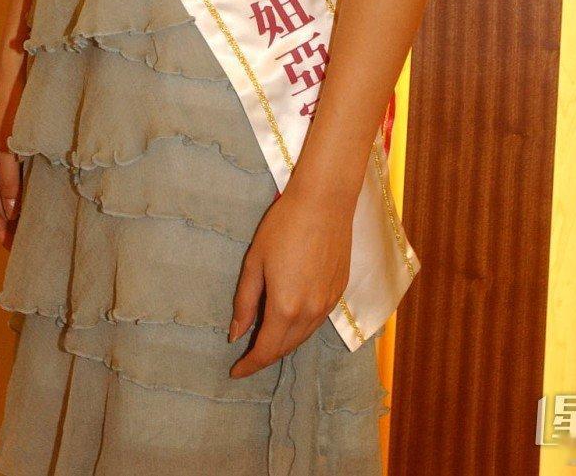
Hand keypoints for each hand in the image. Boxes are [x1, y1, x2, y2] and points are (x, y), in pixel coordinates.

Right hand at [0, 98, 23, 243]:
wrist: (17, 78)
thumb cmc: (12, 109)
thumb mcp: (10, 147)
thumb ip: (10, 178)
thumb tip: (11, 211)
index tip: (10, 246)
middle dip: (5, 223)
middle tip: (21, 244)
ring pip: (3, 191)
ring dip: (13, 210)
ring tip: (28, 229)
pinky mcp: (10, 148)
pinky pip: (13, 178)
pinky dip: (20, 193)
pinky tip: (33, 201)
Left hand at [227, 182, 352, 377]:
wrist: (325, 202)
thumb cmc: (283, 227)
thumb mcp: (255, 262)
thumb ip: (245, 303)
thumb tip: (236, 335)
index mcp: (286, 308)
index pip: (266, 351)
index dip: (249, 365)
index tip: (235, 372)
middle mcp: (310, 313)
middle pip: (286, 348)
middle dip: (265, 356)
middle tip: (247, 354)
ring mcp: (329, 304)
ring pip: (303, 337)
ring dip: (284, 343)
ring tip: (266, 337)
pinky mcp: (340, 292)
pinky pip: (317, 321)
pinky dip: (301, 327)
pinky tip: (291, 316)